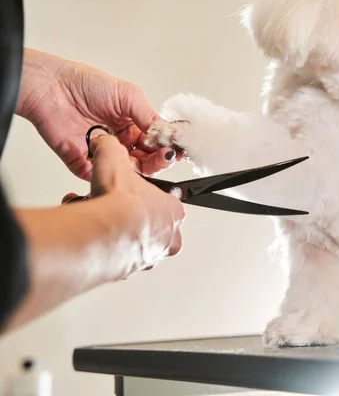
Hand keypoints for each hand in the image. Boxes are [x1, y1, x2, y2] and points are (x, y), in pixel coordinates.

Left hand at [16, 48, 175, 180]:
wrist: (48, 86)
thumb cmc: (84, 83)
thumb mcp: (127, 95)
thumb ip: (149, 116)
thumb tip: (170, 135)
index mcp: (132, 127)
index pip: (156, 145)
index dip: (166, 148)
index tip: (175, 150)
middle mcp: (119, 142)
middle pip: (146, 162)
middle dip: (158, 161)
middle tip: (163, 156)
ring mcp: (102, 154)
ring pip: (127, 173)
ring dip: (138, 169)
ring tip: (139, 157)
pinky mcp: (82, 163)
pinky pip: (99, 178)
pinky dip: (110, 177)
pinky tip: (118, 166)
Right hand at [64, 134, 184, 272]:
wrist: (105, 232)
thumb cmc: (119, 203)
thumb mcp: (113, 159)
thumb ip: (109, 147)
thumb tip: (103, 141)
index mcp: (174, 212)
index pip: (163, 202)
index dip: (141, 196)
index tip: (127, 194)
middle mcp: (169, 237)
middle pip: (149, 224)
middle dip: (127, 216)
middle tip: (110, 207)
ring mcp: (151, 256)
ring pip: (132, 243)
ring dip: (115, 232)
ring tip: (97, 220)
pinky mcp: (130, 270)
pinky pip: (116, 258)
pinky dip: (103, 247)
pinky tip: (91, 235)